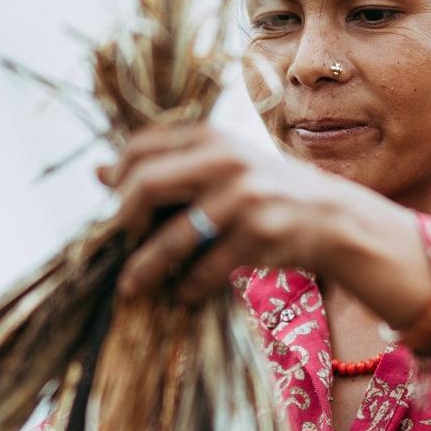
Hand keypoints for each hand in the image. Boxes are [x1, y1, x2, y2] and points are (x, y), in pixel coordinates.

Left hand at [100, 123, 430, 326]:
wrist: (332, 216)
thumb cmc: (266, 190)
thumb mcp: (219, 165)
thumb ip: (165, 165)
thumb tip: (98, 171)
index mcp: (211, 136)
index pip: (140, 148)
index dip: (119, 178)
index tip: (118, 204)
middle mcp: (225, 160)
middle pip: (146, 185)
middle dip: (125, 221)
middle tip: (124, 242)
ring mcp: (244, 197)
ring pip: (173, 239)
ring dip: (145, 268)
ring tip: (131, 287)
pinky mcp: (259, 235)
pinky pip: (205, 269)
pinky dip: (187, 287)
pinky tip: (182, 293)